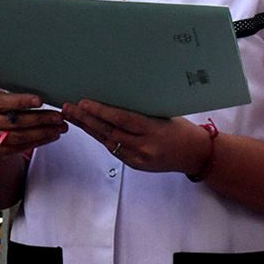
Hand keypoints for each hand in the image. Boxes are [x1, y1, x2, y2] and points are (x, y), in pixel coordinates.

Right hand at [0, 90, 66, 157]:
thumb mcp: (1, 96)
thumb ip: (16, 96)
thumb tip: (45, 90)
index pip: (3, 102)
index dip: (22, 101)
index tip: (40, 100)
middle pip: (14, 122)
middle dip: (40, 119)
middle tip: (58, 117)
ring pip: (18, 137)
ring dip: (42, 132)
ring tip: (59, 127)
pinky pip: (20, 148)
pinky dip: (38, 141)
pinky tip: (51, 135)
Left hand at [63, 99, 211, 174]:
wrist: (195, 154)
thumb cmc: (182, 129)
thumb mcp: (164, 115)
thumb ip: (141, 111)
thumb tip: (116, 99)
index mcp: (153, 130)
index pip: (122, 119)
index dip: (101, 111)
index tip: (84, 103)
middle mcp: (144, 146)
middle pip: (109, 132)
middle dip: (86, 119)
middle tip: (68, 108)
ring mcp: (139, 158)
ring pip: (107, 141)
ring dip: (88, 128)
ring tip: (72, 116)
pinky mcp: (136, 165)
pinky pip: (114, 149)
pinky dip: (101, 138)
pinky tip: (89, 128)